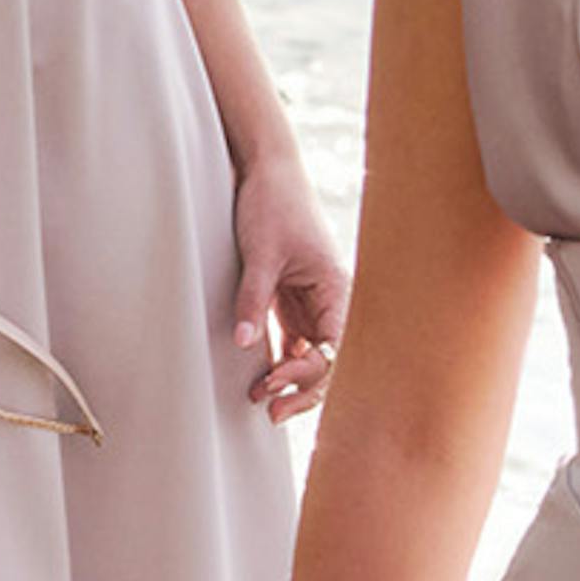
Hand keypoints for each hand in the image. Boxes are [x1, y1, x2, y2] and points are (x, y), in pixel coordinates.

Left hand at [232, 144, 343, 424]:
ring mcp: (312, 303)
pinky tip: (260, 379)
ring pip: (311, 355)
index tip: (275, 381)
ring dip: (290, 379)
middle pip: (328, 359)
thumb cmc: (273, 203)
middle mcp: (331, 300)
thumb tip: (243, 343)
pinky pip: (293, 342)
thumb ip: (253, 299)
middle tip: (271, 410)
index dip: (311, 372)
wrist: (266, 170)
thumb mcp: (261, 252)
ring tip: (260, 401)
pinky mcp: (292, 300)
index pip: (336, 347)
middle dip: (304, 388)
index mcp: (336, 287)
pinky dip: (280, 362)